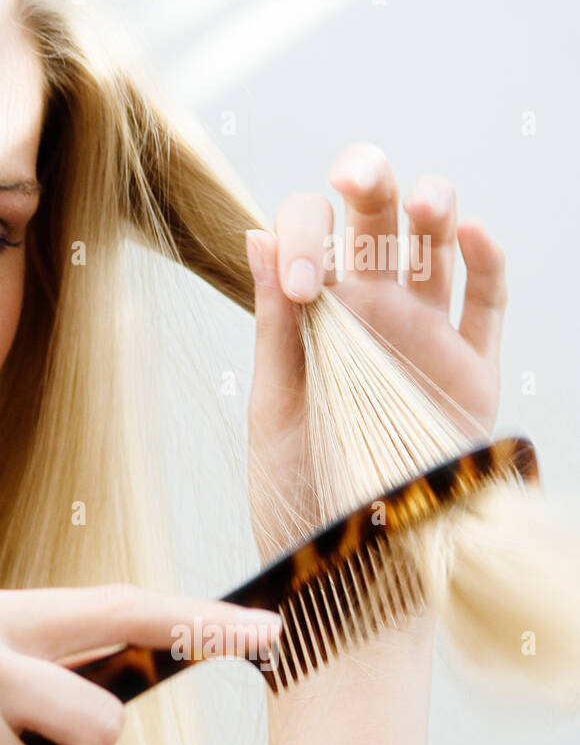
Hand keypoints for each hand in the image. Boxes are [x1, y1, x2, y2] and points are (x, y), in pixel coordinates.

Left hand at [244, 142, 506, 561]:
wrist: (348, 567)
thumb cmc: (297, 491)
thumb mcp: (275, 404)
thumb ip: (275, 323)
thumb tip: (257, 233)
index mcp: (310, 314)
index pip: (311, 236)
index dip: (309, 236)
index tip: (306, 289)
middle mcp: (367, 314)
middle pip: (374, 219)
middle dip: (368, 181)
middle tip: (356, 177)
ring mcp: (423, 337)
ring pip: (435, 246)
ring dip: (433, 209)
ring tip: (423, 202)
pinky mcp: (471, 372)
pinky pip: (487, 303)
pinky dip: (486, 262)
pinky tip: (472, 237)